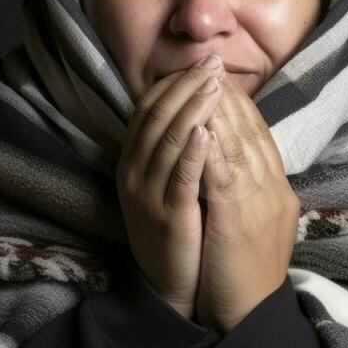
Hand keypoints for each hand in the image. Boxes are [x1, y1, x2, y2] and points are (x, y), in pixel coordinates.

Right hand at [116, 56, 225, 319]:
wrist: (170, 284)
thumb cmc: (175, 228)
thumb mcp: (163, 183)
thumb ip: (171, 148)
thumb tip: (193, 105)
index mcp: (132, 162)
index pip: (148, 110)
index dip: (173, 83)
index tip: (201, 63)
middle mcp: (134, 173)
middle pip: (157, 118)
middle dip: (187, 87)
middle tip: (213, 64)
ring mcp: (148, 194)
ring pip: (168, 141)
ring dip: (193, 109)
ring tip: (215, 85)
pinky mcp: (169, 216)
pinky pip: (180, 177)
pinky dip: (193, 152)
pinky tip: (207, 131)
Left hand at [195, 72, 301, 334]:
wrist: (251, 314)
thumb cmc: (248, 271)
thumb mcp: (258, 223)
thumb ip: (250, 190)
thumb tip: (236, 160)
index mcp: (277, 190)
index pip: (260, 135)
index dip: (240, 105)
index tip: (219, 80)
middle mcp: (273, 189)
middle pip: (252, 132)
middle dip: (228, 97)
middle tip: (208, 67)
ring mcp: (258, 202)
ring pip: (240, 145)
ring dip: (219, 111)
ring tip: (202, 81)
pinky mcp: (236, 219)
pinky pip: (223, 175)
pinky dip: (212, 147)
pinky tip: (199, 125)